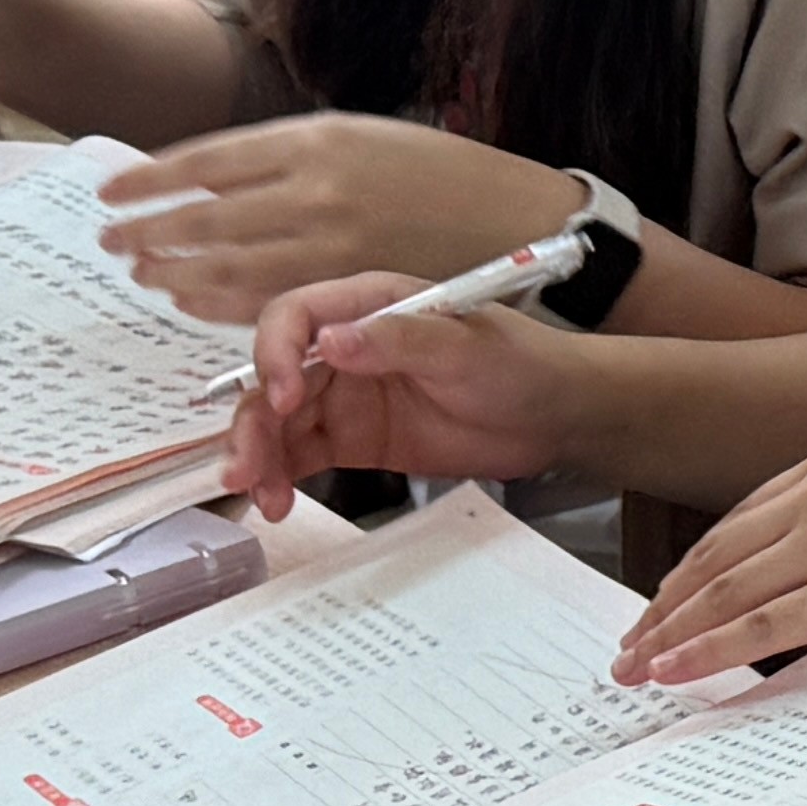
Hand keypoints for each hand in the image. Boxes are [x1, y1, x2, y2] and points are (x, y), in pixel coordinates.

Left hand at [101, 113, 572, 327]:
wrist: (515, 219)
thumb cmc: (439, 173)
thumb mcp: (362, 136)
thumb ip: (288, 157)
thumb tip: (209, 175)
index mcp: (315, 141)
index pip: (205, 162)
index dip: (149, 180)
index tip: (111, 192)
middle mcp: (316, 192)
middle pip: (203, 218)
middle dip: (149, 233)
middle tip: (113, 243)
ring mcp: (330, 247)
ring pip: (226, 267)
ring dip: (177, 273)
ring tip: (148, 275)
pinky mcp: (346, 293)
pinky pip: (266, 304)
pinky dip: (220, 304)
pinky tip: (196, 300)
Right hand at [219, 270, 595, 515]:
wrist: (557, 415)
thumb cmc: (521, 363)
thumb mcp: (466, 347)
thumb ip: (400, 341)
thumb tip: (332, 340)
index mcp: (369, 305)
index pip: (296, 317)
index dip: (275, 353)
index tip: (282, 395)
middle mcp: (347, 347)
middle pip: (273, 376)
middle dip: (252, 418)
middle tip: (249, 461)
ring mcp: (347, 395)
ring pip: (277, 421)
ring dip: (257, 453)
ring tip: (256, 491)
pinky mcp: (354, 439)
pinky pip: (300, 454)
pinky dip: (280, 476)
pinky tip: (275, 500)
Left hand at [612, 436, 806, 683]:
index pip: (739, 521)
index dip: (694, 568)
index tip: (667, 600)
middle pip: (716, 557)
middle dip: (663, 605)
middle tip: (630, 641)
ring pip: (725, 594)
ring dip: (670, 633)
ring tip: (636, 665)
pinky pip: (760, 627)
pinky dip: (708, 649)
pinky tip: (677, 668)